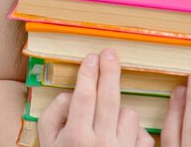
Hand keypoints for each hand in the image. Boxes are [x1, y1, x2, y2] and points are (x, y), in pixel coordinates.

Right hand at [38, 50, 154, 146]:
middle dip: (109, 71)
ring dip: (119, 111)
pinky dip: (134, 132)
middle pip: (109, 98)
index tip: (91, 58)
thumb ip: (54, 115)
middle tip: (109, 53)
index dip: (88, 73)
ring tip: (108, 120)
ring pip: (128, 114)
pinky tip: (123, 135)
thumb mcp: (48, 144)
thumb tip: (70, 94)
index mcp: (76, 139)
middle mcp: (100, 145)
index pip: (84, 96)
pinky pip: (143, 133)